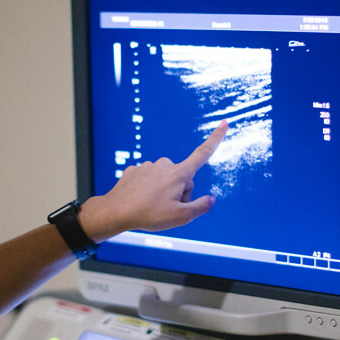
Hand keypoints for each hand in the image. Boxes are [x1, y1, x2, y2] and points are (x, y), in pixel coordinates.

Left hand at [77, 120, 227, 241]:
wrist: (115, 212)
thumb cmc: (149, 215)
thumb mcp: (181, 217)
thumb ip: (201, 207)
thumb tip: (212, 199)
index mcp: (179, 174)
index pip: (202, 154)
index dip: (216, 138)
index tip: (224, 122)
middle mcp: (164, 164)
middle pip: (182, 179)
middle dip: (179, 193)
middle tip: (165, 208)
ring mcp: (148, 166)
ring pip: (164, 180)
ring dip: (162, 192)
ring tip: (150, 205)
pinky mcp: (134, 170)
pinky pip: (148, 180)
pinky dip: (146, 190)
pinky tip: (139, 199)